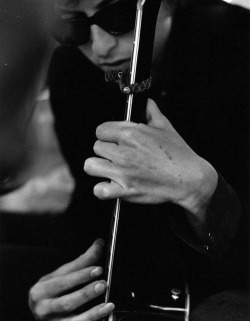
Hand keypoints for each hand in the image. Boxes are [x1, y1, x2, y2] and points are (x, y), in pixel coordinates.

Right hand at [28, 239, 113, 320]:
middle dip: (86, 294)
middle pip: (67, 303)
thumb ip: (82, 260)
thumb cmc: (51, 287)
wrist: (38, 307)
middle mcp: (44, 310)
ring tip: (109, 306)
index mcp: (41, 291)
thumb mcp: (62, 272)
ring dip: (93, 315)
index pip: (62, 283)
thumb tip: (100, 244)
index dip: (81, 276)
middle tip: (104, 285)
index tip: (98, 269)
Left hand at [84, 99, 216, 216]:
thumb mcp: (166, 127)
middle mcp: (123, 152)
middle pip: (96, 147)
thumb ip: (152, 113)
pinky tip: (110, 186)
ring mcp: (122, 172)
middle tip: (117, 156)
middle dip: (105, 151)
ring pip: (90, 166)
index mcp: (131, 133)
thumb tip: (148, 103)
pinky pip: (99, 190)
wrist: (189, 179)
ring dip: (99, 168)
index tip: (114, 140)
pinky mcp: (125, 190)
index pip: (100, 130)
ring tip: (109, 170)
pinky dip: (102, 190)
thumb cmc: (179, 154)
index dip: (107, 135)